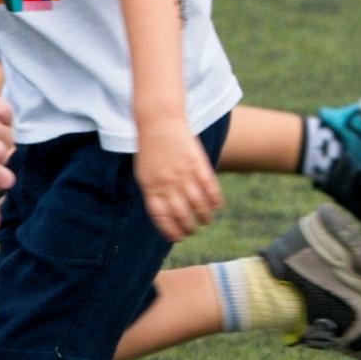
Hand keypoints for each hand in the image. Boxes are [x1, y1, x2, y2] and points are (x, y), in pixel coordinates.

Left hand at [135, 113, 220, 241]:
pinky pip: (210, 189)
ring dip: (204, 218)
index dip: (170, 231)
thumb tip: (166, 214)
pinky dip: (214, 201)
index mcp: (151, 188)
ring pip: (198, 205)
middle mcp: (167, 184)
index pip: (161, 217)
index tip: (177, 238)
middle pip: (181, 215)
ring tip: (205, 221)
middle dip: (189, 228)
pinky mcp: (198, 164)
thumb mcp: (145, 174)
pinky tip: (216, 206)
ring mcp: (184, 175)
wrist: (159, 121)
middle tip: (193, 230)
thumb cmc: (150, 150)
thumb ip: (154, 193)